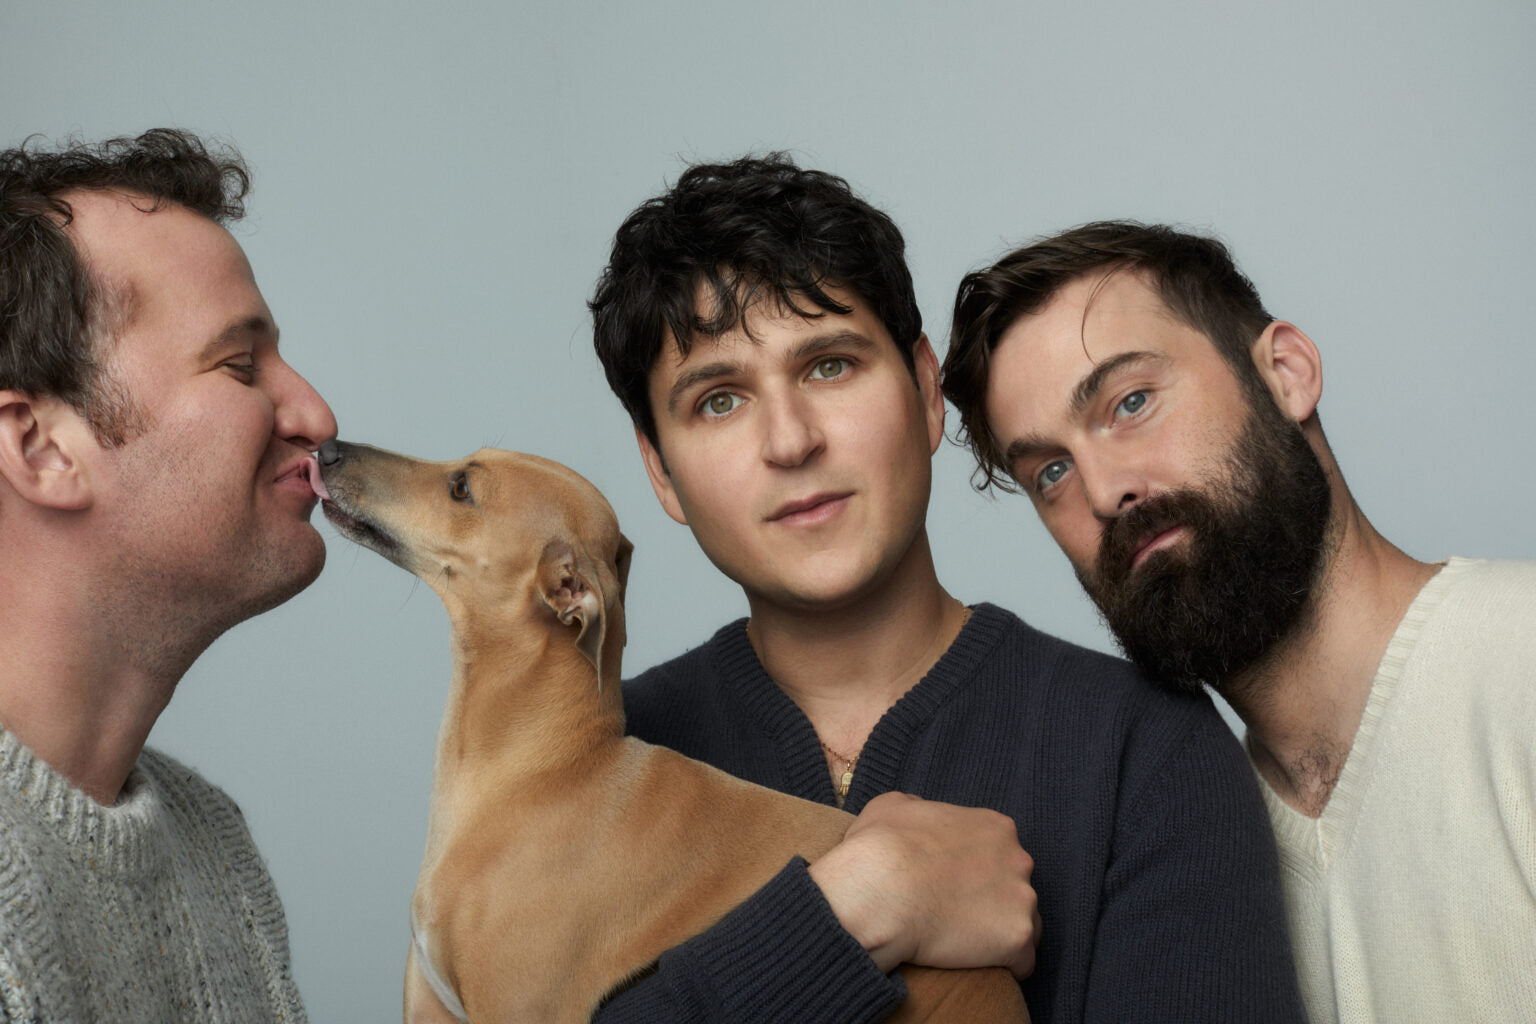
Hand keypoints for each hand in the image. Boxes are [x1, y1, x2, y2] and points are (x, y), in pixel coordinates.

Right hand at [808, 791, 1038, 977]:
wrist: (879, 891)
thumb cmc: (881, 848)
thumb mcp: (893, 806)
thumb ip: (919, 808)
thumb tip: (917, 814)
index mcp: (994, 827)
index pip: (1001, 853)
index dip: (979, 872)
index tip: (956, 887)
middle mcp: (1018, 859)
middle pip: (1017, 887)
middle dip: (995, 901)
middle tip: (960, 915)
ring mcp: (1022, 899)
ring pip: (1025, 923)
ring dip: (1002, 933)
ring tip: (970, 946)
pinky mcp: (1016, 939)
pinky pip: (1023, 961)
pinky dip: (1006, 966)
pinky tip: (982, 967)